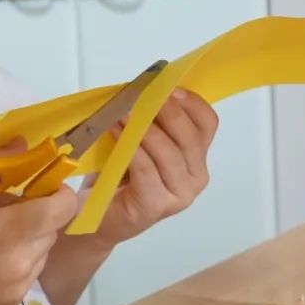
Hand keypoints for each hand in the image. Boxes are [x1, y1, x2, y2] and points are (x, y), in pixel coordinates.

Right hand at [0, 169, 77, 304]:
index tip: (42, 188)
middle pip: (52, 231)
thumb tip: (23, 145)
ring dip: (28, 242)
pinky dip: (16, 265)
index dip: (59, 193)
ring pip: (41, 256)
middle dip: (38, 216)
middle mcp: (24, 263)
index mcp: (14, 230)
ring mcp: (18, 288)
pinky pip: (26, 278)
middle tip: (6, 211)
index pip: (64, 208)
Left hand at [93, 89, 217, 248]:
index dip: (191, 102)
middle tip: (140, 96)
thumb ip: (150, 119)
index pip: (207, 124)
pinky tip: (115, 131)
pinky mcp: (155, 206)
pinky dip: (130, 147)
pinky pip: (147, 169)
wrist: (97, 217)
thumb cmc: (118, 175)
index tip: (166, 87)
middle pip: (190, 137)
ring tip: (121, 112)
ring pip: (169, 153)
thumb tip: (145, 87)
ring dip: (144, 128)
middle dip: (166, 112)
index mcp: (196, 157)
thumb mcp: (139, 140)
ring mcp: (179, 195)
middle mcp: (196, 177)